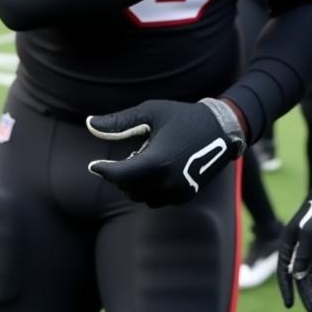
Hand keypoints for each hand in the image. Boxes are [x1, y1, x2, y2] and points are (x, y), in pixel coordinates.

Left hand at [87, 98, 245, 206]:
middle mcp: (168, 182)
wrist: (222, 129)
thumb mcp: (150, 113)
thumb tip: (89, 123)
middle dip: (123, 172)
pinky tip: (157, 169)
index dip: (104, 170)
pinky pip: (155, 199)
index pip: (120, 176)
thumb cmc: (182, 116)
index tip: (93, 165)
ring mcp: (178, 192)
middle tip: (134, 151)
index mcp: (158, 161)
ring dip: (135, 182)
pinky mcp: (185, 196)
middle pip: (128, 187)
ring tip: (147, 158)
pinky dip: (149, 188)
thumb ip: (119, 122)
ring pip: (140, 196)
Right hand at [278, 166, 311, 311]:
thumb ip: (304, 255)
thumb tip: (298, 278)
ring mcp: (310, 244)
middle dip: (306, 292)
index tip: (291, 305)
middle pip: (300, 274)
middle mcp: (297, 246)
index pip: (285, 272)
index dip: (288, 289)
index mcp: (289, 243)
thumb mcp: (310, 233)